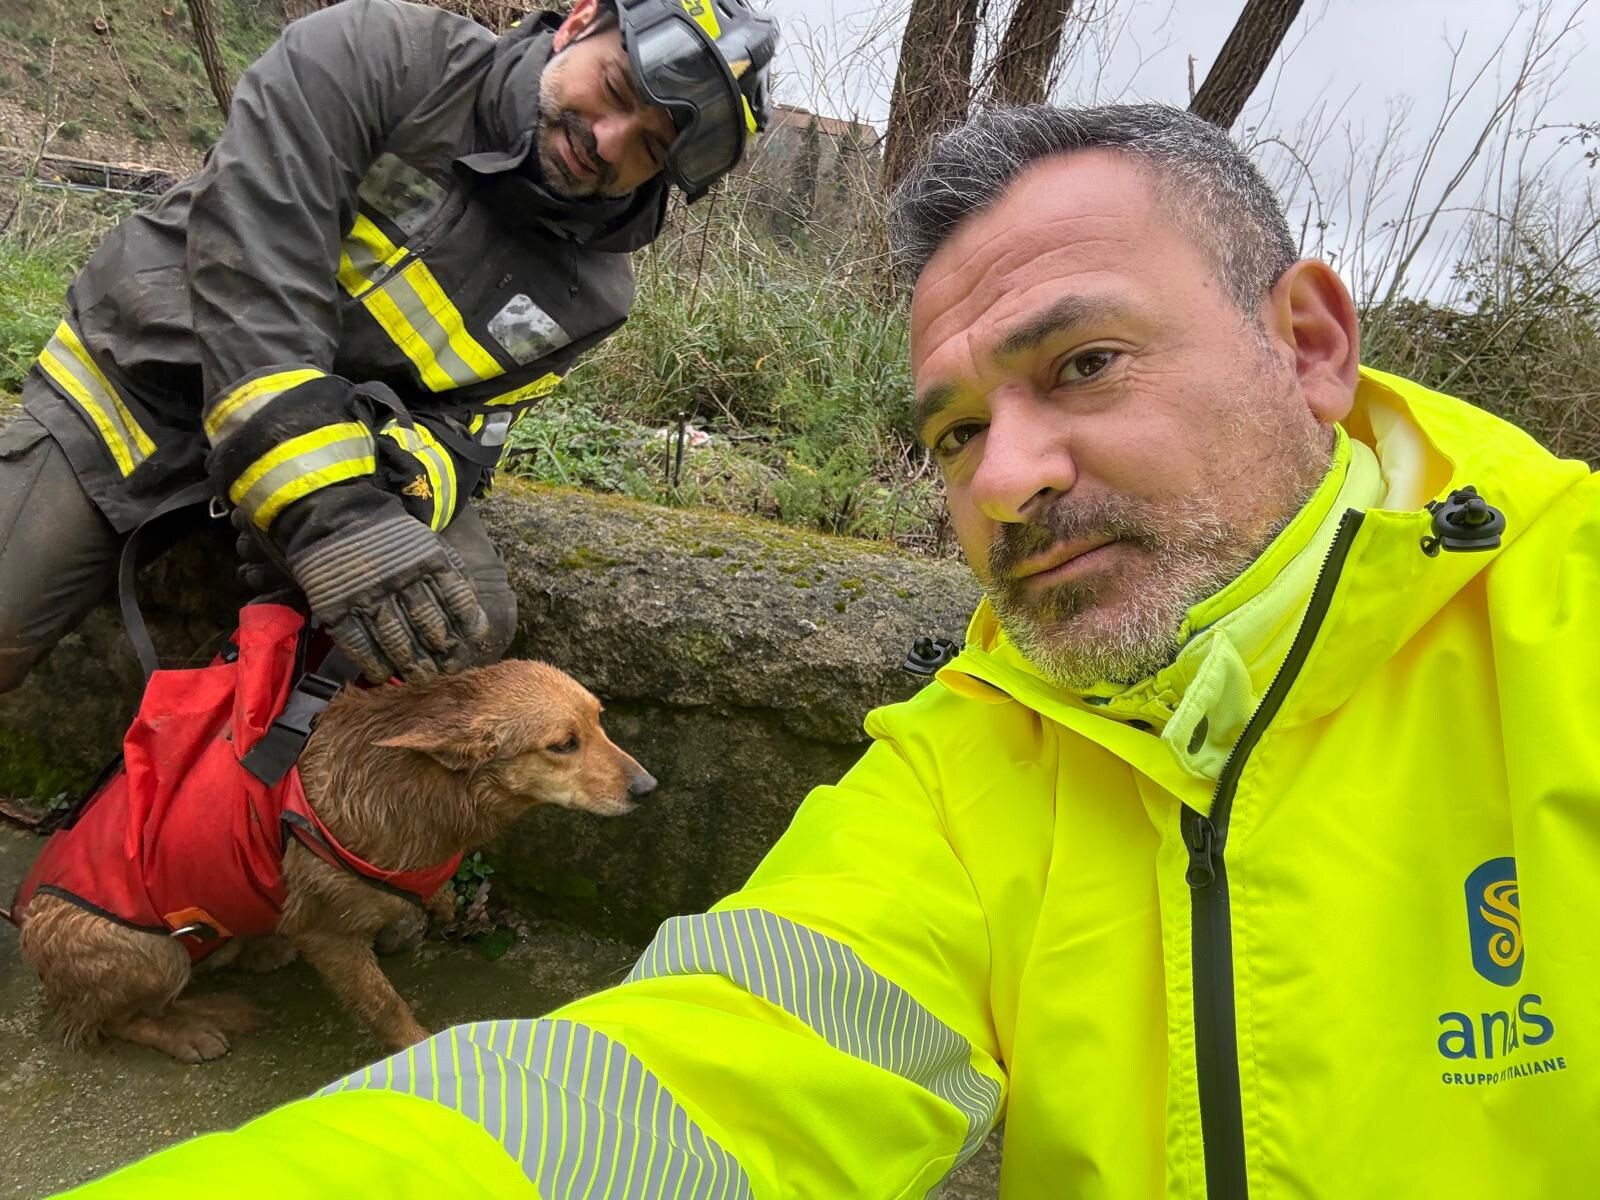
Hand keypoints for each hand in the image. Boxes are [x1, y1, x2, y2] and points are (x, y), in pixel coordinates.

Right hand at [279, 487, 493, 680]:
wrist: (336, 515)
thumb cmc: (390, 534)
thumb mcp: (428, 543)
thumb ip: (450, 573)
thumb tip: (471, 611)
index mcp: (427, 561)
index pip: (457, 599)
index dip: (468, 624)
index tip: (473, 642)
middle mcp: (401, 580)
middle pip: (429, 624)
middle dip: (443, 652)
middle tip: (449, 669)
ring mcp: (368, 595)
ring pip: (397, 639)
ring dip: (412, 664)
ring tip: (423, 678)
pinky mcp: (338, 608)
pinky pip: (359, 644)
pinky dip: (374, 663)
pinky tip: (385, 675)